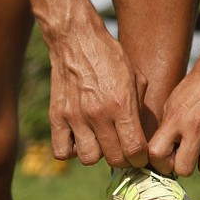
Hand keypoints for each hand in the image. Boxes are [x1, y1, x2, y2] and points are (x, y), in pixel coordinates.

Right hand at [47, 24, 148, 168]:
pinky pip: (62, 152)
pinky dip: (72, 150)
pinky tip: (79, 138)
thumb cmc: (111, 58)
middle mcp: (98, 114)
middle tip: (123, 149)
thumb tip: (143, 136)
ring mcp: (75, 117)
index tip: (140, 155)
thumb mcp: (137, 78)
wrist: (77, 40)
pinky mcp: (57, 117)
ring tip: (100, 141)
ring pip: (89, 158)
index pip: (134, 149)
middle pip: (114, 158)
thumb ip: (140, 109)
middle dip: (123, 158)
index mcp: (122, 104)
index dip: (140, 157)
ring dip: (97, 154)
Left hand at [149, 57, 199, 176]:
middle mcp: (197, 125)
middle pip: (184, 169)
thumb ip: (167, 130)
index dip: (160, 163)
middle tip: (187, 155)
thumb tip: (160, 158)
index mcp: (176, 118)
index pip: (158, 155)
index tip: (166, 160)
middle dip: (183, 165)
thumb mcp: (173, 102)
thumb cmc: (195, 87)